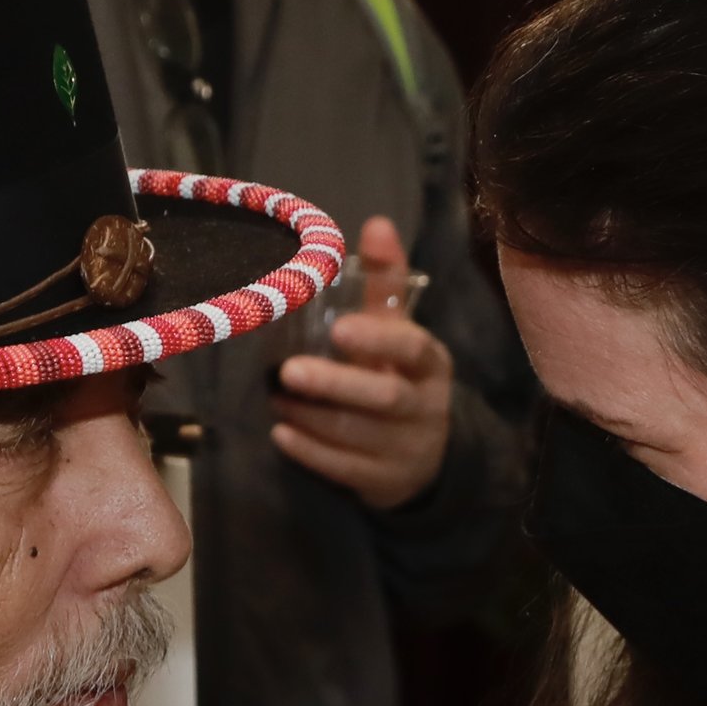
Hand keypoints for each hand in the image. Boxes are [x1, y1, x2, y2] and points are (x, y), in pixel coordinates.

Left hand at [272, 213, 452, 511]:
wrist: (423, 453)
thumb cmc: (399, 374)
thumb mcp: (398, 330)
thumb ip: (385, 281)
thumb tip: (376, 223)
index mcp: (430, 362)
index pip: (412, 347)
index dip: (378, 339)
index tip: (339, 329)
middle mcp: (426, 406)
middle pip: (384, 397)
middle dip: (335, 385)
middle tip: (288, 371)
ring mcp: (407, 449)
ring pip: (359, 436)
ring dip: (312, 418)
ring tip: (276, 398)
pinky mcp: (384, 483)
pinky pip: (345, 470)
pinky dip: (310, 453)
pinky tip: (281, 434)